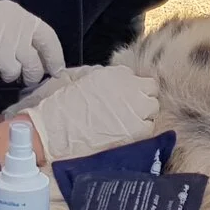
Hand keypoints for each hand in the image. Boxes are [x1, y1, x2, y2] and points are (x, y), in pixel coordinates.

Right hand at [0, 0, 65, 86]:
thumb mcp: (6, 15)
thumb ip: (24, 33)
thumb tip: (42, 58)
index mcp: (23, 21)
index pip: (49, 43)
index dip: (55, 60)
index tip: (56, 70)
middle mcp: (15, 37)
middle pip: (34, 67)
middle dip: (31, 74)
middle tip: (25, 75)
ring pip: (13, 75)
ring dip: (5, 72)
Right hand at [21, 64, 159, 161]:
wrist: (56, 129)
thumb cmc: (63, 105)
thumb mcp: (82, 79)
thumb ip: (102, 77)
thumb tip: (110, 81)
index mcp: (118, 74)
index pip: (142, 79)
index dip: (136, 90)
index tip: (128, 98)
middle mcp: (132, 88)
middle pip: (151, 92)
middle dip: (142, 101)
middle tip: (129, 111)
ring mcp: (137, 108)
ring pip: (153, 110)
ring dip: (143, 115)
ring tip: (127, 124)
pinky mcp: (137, 130)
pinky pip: (148, 128)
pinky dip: (140, 132)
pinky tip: (126, 135)